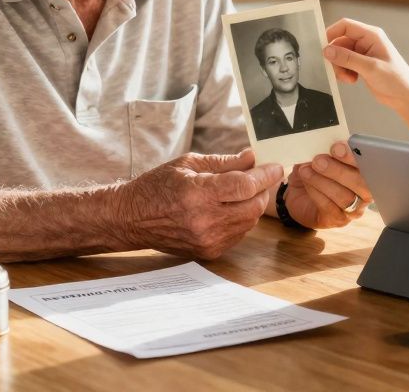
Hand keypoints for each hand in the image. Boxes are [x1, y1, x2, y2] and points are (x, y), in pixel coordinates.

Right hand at [117, 148, 282, 259]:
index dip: (265, 175)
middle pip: (253, 206)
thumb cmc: (157, 186)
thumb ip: (224, 162)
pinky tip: (229, 208)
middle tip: (260, 177)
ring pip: (249, 222)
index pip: (244, 186)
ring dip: (252, 204)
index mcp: (197, 194)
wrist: (132, 219)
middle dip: (262, 189)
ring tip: (242, 191)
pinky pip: (239, 234)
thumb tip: (252, 157)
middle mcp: (204, 221)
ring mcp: (207, 240)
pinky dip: (241, 219)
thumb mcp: (188, 164)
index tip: (276, 166)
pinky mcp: (208, 252)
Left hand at [282, 141, 373, 229]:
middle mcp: (364, 191)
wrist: (297, 196)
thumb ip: (324, 151)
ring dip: (323, 181)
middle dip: (338, 170)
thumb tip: (320, 143)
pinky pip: (329, 207)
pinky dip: (316, 192)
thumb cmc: (313, 174)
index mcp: (364, 171)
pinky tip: (306, 182)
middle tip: (318, 160)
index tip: (337, 147)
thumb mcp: (318, 157)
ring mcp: (353, 208)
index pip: (369, 163)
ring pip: (345, 197)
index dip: (354, 156)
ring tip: (306, 171)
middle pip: (361, 183)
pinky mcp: (338, 220)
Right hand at [323, 18, 408, 112]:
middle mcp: (366, 41)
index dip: (331, 33)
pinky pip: (345, 63)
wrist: (406, 96)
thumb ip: (348, 58)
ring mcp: (363, 53)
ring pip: (340, 54)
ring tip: (348, 79)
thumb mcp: (370, 68)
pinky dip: (344, 72)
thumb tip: (327, 50)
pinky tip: (351, 80)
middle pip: (340, 41)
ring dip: (339, 67)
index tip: (321, 47)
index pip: (345, 26)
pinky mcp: (361, 64)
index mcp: (371, 35)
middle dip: (336, 57)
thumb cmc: (396, 79)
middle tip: (337, 72)